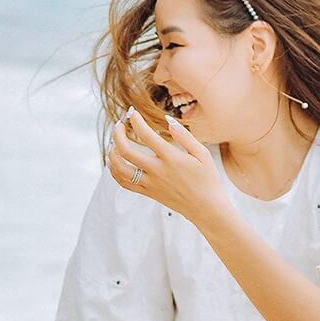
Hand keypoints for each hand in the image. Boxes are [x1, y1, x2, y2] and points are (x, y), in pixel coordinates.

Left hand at [108, 109, 222, 228]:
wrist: (206, 208)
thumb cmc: (207, 179)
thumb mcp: (202, 154)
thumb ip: (185, 136)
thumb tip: (168, 120)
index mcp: (171, 158)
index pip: (146, 135)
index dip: (136, 120)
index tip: (131, 112)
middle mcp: (157, 171)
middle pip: (126, 151)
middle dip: (118, 134)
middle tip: (119, 124)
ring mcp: (150, 184)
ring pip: (121, 169)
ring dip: (112, 153)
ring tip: (113, 142)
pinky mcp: (148, 193)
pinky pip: (124, 183)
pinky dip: (115, 171)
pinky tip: (113, 161)